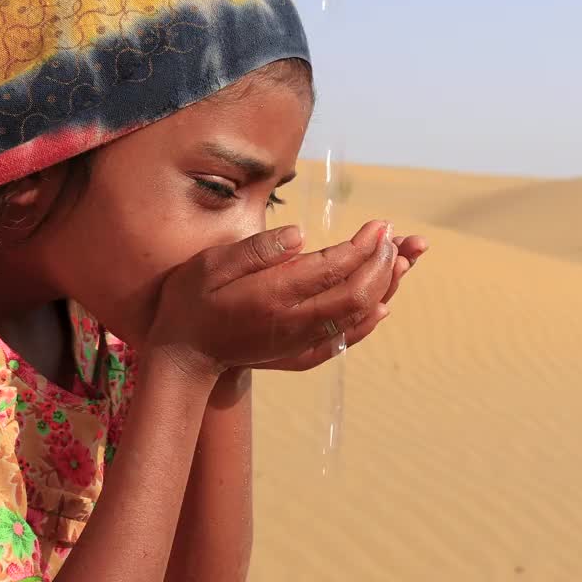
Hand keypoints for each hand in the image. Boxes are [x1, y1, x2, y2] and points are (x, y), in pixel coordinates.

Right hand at [147, 220, 398, 379]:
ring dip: (383, 288)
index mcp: (272, 295)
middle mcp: (293, 322)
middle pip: (355, 294)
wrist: (182, 356)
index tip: (381, 225)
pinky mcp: (299, 354)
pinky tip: (381, 305)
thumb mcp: (210, 264)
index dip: (363, 246)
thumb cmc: (190, 302)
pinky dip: (369, 321)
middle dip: (381, 263)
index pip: (332, 268)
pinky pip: (345, 340)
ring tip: (400, 260)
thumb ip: (255, 249)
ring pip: (357, 317)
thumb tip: (300, 234)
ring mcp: (299, 342)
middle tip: (392, 236)